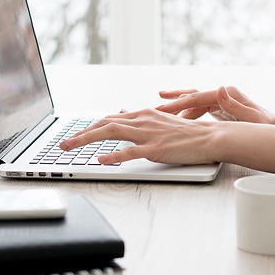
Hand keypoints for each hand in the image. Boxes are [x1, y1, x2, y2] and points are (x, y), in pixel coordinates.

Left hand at [59, 109, 218, 164]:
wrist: (211, 137)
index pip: (109, 119)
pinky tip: (101, 160)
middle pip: (104, 124)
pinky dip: (113, 155)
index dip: (89, 128)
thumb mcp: (160, 123)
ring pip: (111, 133)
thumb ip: (141, 121)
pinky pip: (130, 151)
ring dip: (87, 141)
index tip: (74, 136)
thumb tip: (121, 114)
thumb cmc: (188, 133)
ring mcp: (148, 134)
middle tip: (62, 145)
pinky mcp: (156, 148)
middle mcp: (143, 120)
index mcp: (143, 114)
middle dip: (80, 134)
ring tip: (70, 148)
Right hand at [156, 85, 274, 123]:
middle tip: (153, 107)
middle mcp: (221, 93)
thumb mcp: (250, 117)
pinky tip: (176, 121)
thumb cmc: (264, 126)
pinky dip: (186, 115)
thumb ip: (233, 105)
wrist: (274, 127)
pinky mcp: (219, 108)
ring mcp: (220, 99)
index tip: (162, 109)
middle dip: (173, 101)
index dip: (178, 104)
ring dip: (178, 109)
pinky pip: (198, 110)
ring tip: (159, 115)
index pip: (196, 97)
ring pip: (193, 103)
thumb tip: (219, 88)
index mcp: (226, 93)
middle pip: (192, 96)